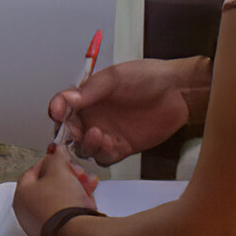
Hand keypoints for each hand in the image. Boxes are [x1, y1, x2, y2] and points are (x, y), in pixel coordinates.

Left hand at [14, 144, 99, 235]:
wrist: (76, 235)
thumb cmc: (62, 204)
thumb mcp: (59, 170)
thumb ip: (56, 157)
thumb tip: (56, 150)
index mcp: (21, 194)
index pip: (34, 170)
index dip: (51, 161)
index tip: (63, 158)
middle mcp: (27, 212)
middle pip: (48, 186)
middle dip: (67, 176)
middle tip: (79, 173)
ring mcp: (41, 225)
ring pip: (59, 200)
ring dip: (75, 189)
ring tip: (88, 185)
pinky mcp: (55, 235)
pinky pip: (64, 215)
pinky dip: (75, 206)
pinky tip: (87, 201)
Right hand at [47, 57, 208, 165]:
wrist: (178, 91)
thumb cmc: (147, 77)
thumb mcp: (113, 79)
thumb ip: (88, 92)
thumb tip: (64, 101)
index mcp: (88, 97)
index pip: (63, 107)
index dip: (57, 111)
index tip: (57, 112)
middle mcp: (94, 117)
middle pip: (70, 133)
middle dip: (68, 134)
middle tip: (75, 130)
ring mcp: (108, 134)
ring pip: (85, 149)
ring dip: (86, 145)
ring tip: (97, 134)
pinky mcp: (122, 148)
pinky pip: (105, 158)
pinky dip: (103, 153)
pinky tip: (110, 143)